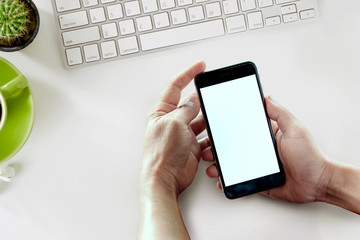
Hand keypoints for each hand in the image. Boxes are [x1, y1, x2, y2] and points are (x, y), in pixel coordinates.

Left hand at [140, 61, 205, 195]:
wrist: (165, 178)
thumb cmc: (162, 154)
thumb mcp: (175, 124)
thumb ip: (186, 109)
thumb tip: (194, 99)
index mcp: (161, 112)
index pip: (175, 86)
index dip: (188, 74)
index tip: (200, 66)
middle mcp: (171, 121)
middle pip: (189, 102)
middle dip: (201, 98)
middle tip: (212, 91)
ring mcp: (182, 133)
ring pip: (199, 119)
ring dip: (208, 118)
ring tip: (215, 117)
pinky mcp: (190, 145)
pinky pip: (204, 135)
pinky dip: (210, 135)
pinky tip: (213, 134)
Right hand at [201, 96, 332, 202]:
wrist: (318, 183)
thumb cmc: (310, 156)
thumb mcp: (294, 129)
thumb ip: (279, 113)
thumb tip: (265, 96)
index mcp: (265, 136)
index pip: (241, 129)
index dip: (225, 128)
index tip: (213, 125)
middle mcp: (258, 150)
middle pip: (232, 146)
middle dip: (216, 147)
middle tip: (206, 147)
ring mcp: (256, 166)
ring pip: (232, 164)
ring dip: (218, 164)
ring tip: (211, 164)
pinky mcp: (258, 181)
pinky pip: (239, 181)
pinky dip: (228, 182)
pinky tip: (221, 180)